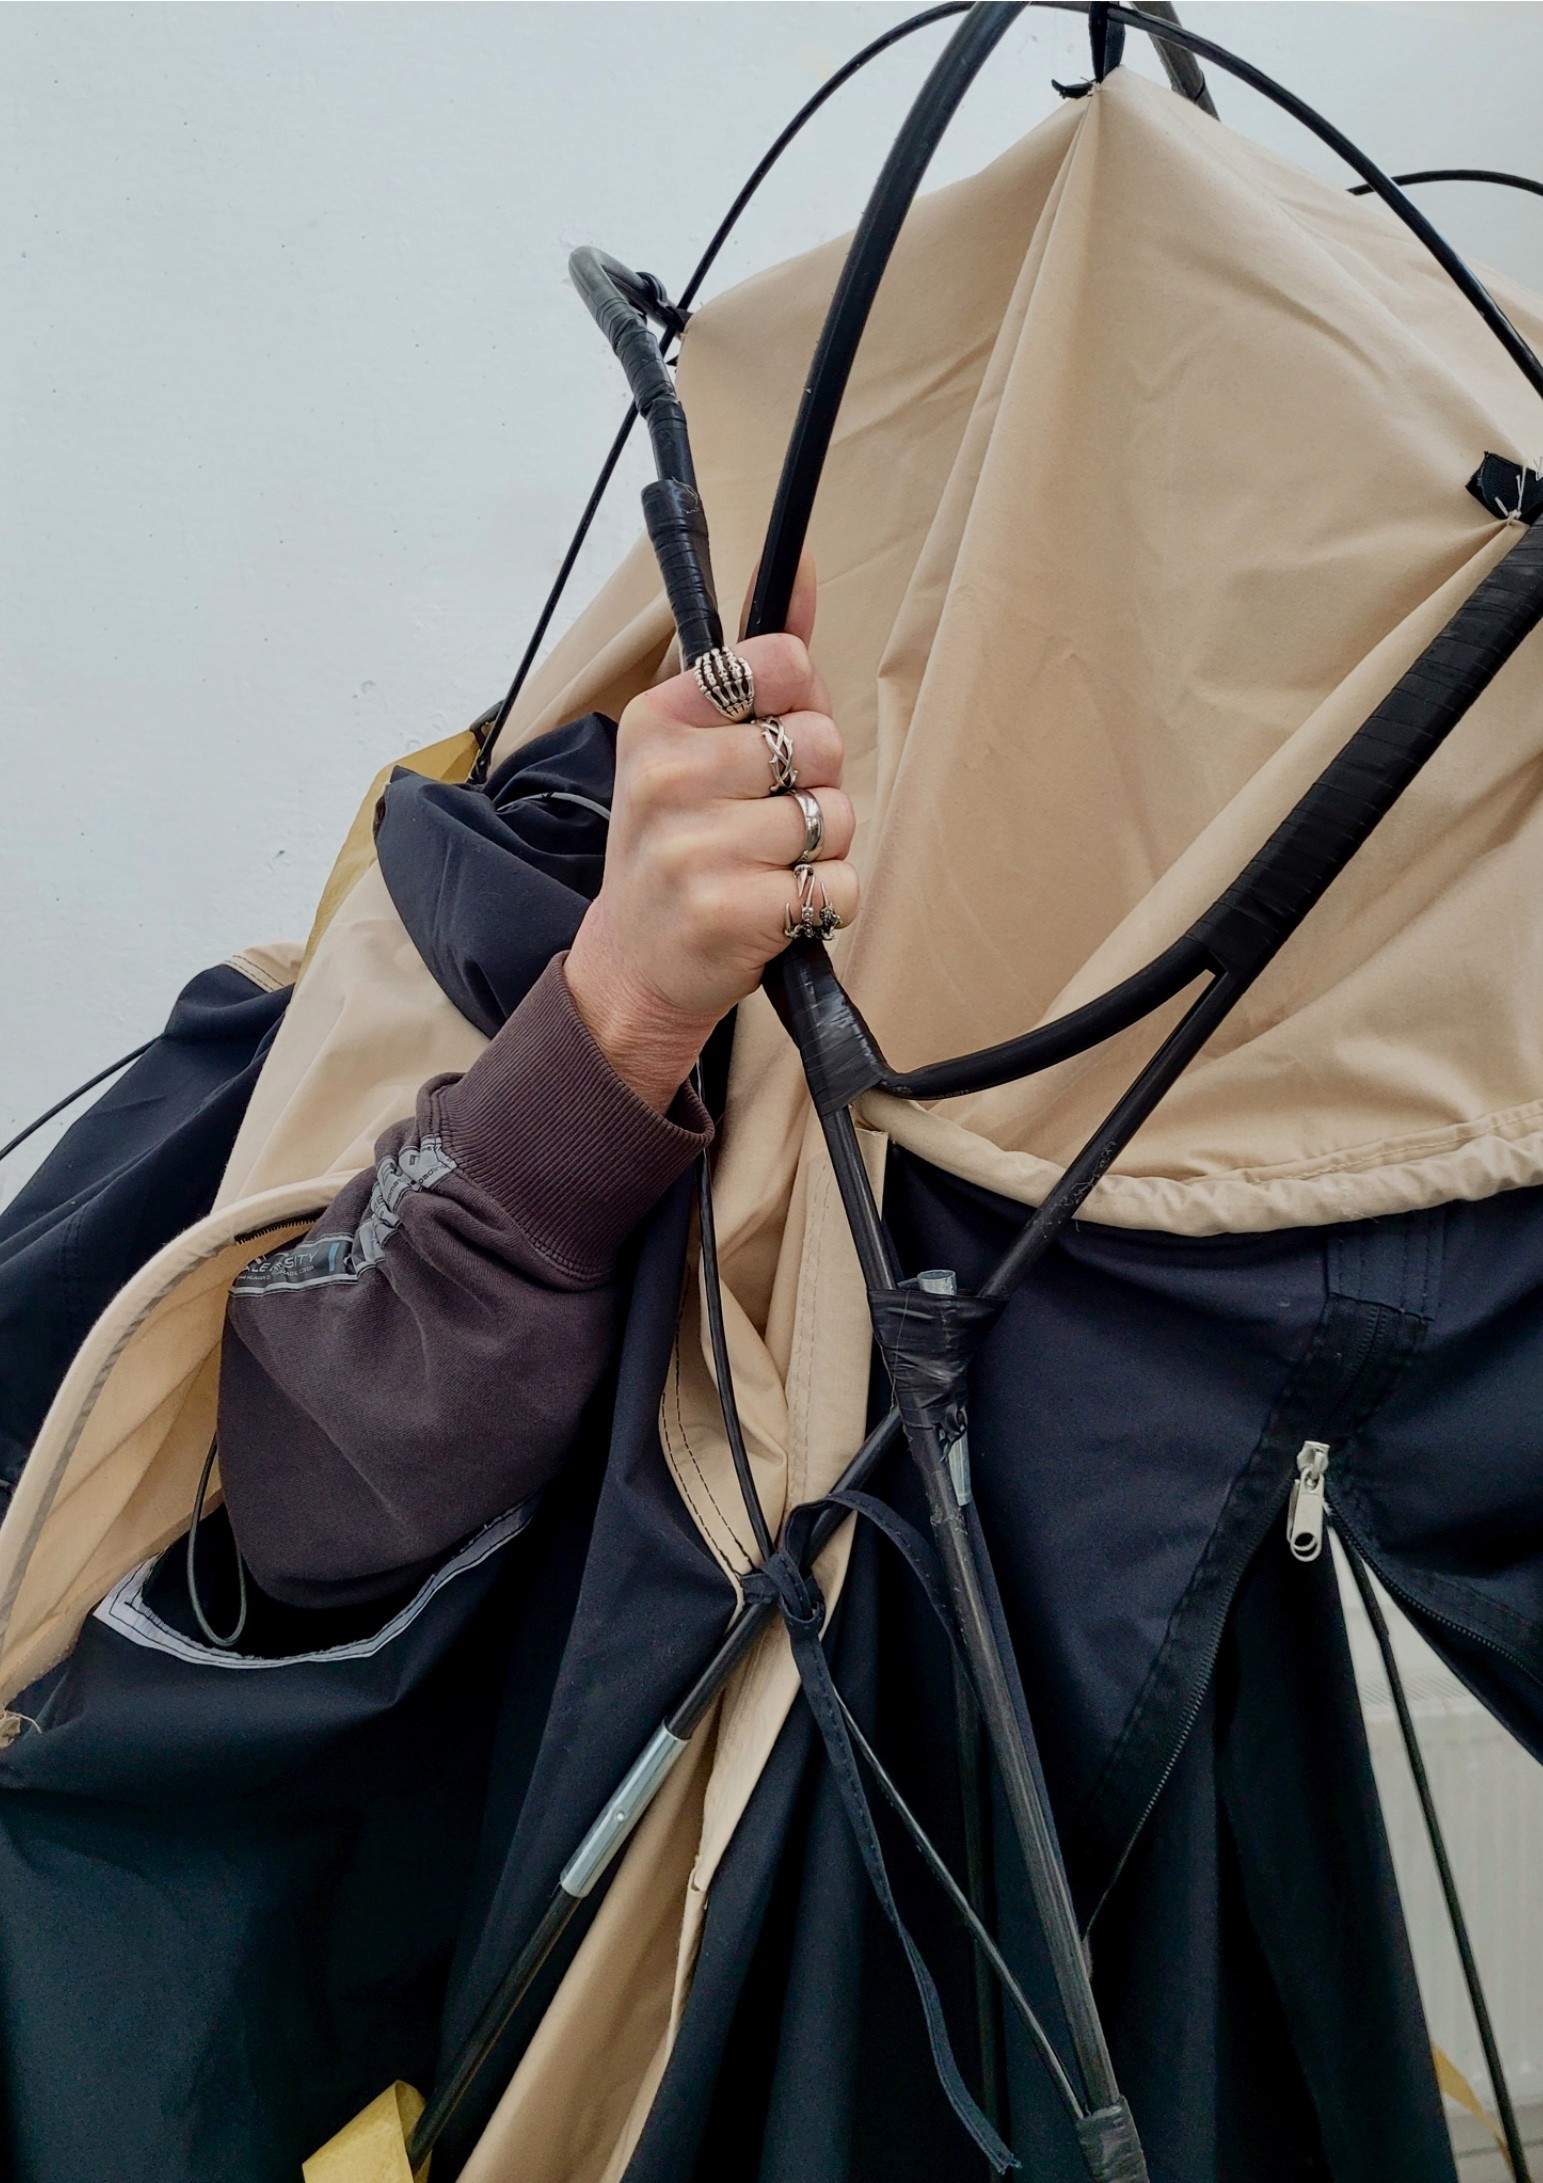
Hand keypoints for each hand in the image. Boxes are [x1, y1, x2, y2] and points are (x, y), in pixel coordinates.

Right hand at [565, 561, 857, 1110]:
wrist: (633, 964)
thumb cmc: (678, 843)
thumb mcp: (693, 745)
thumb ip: (757, 665)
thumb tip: (805, 568)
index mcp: (656, 719)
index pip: (781, 664)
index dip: (799, 706)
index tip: (764, 744)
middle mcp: (665, 777)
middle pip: (822, 743)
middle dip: (815, 786)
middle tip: (761, 823)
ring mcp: (694, 847)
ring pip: (837, 817)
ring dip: (822, 850)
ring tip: (765, 869)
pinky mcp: (730, 912)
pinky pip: (839, 886)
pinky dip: (827, 904)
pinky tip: (777, 911)